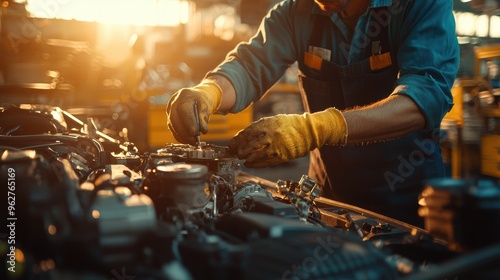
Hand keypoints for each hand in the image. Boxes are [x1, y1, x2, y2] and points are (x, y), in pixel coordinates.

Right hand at [166, 81, 221, 143]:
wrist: (196, 97)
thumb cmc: (202, 101)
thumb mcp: (206, 106)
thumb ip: (204, 117)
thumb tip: (203, 130)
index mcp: (184, 95)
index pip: (183, 109)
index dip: (188, 122)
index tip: (194, 133)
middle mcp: (174, 102)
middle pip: (175, 118)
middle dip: (184, 131)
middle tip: (194, 141)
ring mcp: (170, 110)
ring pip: (172, 124)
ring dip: (182, 135)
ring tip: (193, 142)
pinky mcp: (169, 117)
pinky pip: (172, 128)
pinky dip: (179, 136)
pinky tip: (187, 141)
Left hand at [228, 108, 347, 167]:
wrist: (308, 131)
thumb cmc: (288, 125)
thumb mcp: (272, 121)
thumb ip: (258, 128)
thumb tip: (241, 137)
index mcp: (267, 124)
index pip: (247, 133)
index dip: (237, 141)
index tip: (231, 145)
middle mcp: (271, 135)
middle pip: (250, 145)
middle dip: (241, 150)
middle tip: (236, 153)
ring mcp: (277, 146)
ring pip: (257, 155)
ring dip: (247, 158)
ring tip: (243, 159)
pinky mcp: (283, 156)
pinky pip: (266, 162)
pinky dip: (256, 164)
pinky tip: (250, 164)